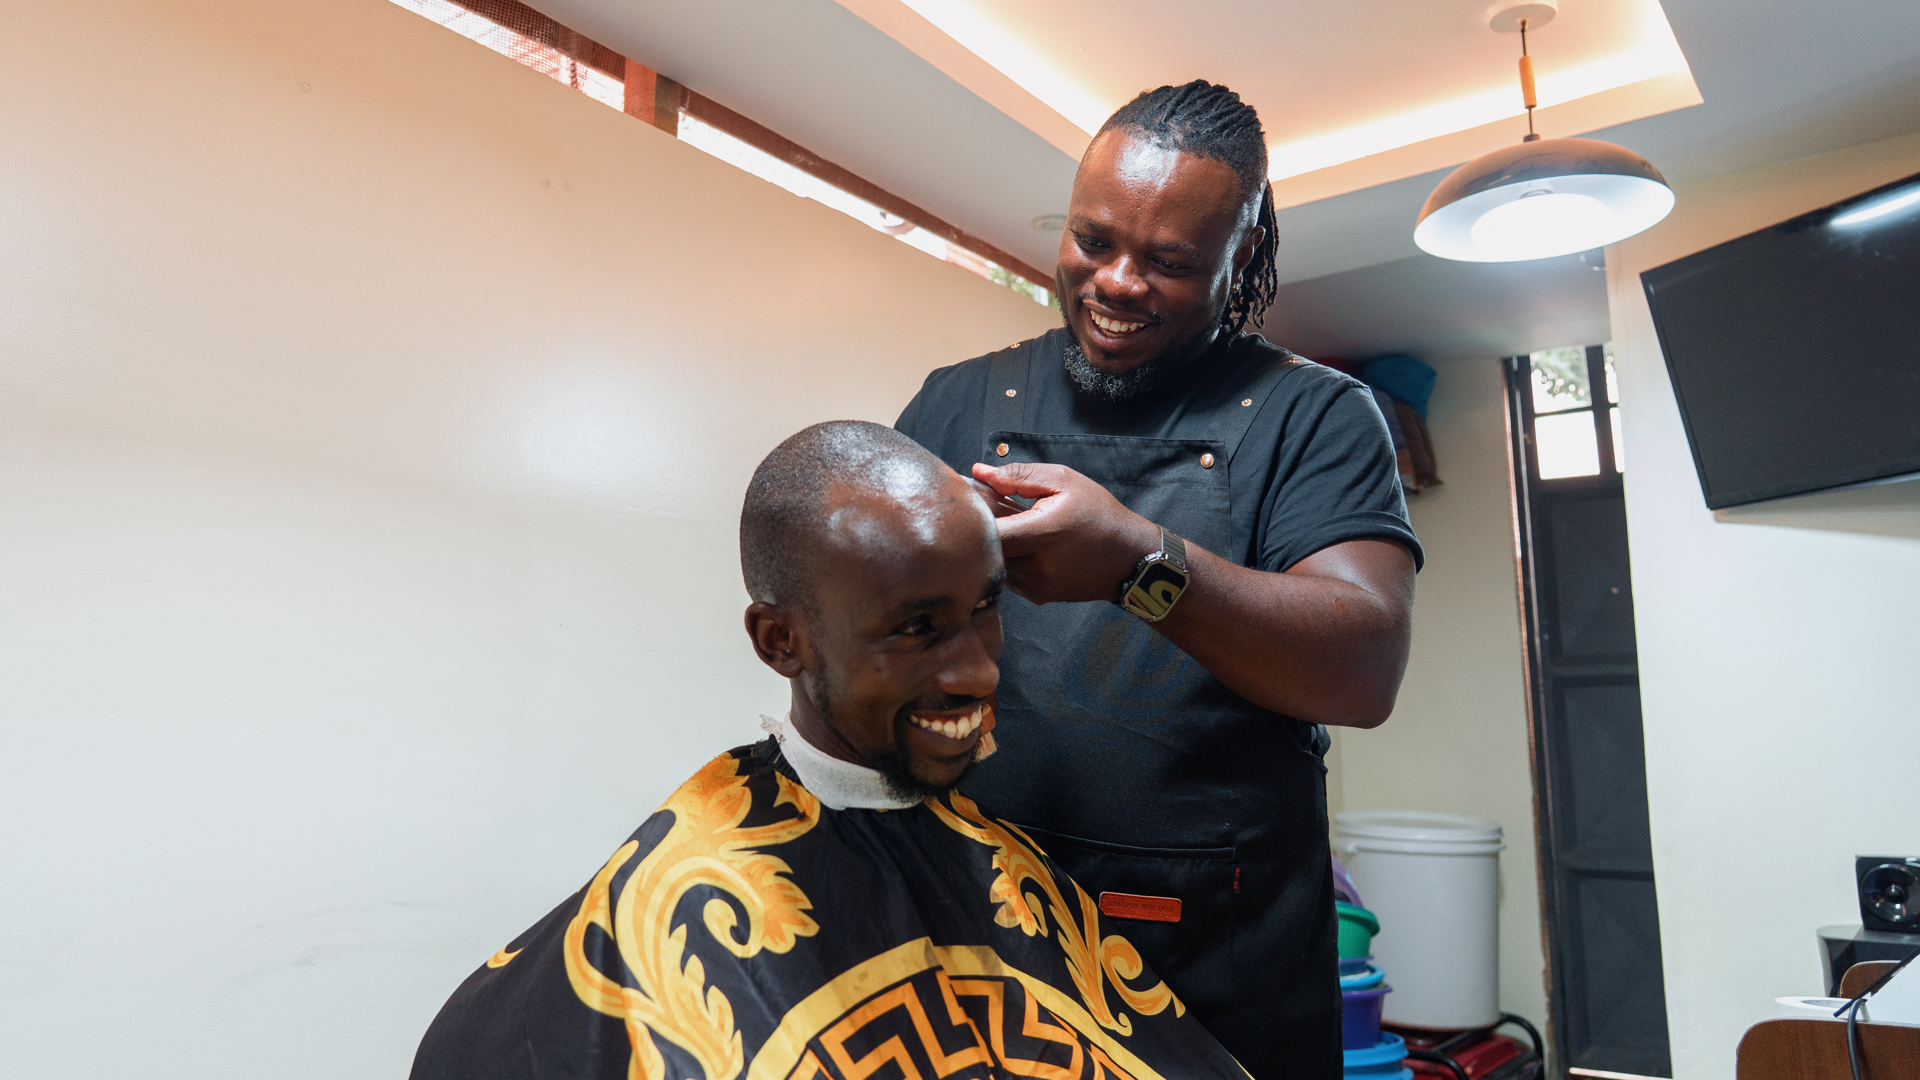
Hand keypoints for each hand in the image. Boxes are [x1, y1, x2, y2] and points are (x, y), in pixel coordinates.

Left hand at [971, 462, 1160, 604]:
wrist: (1129, 557)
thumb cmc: (1099, 513)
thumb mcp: (1064, 482)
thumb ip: (1018, 476)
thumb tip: (979, 472)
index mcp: (1041, 534)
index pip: (986, 531)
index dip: (973, 515)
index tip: (973, 499)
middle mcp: (1035, 566)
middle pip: (984, 550)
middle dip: (981, 529)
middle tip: (990, 509)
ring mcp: (1035, 586)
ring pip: (995, 564)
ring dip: (996, 546)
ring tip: (1014, 527)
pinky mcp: (1037, 596)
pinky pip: (1009, 576)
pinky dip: (1010, 560)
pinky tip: (1026, 546)